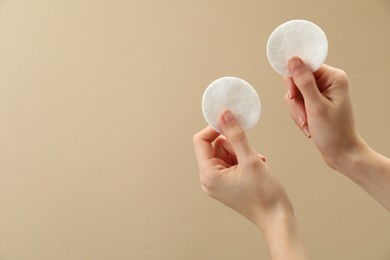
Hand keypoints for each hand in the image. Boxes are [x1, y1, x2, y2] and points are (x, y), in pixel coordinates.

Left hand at [193, 110, 291, 229]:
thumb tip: (224, 114)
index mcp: (208, 174)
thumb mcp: (250, 159)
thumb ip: (235, 134)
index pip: (201, 140)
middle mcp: (208, 179)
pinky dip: (243, 160)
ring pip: (224, 153)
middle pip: (214, 146)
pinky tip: (256, 167)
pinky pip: (230, 163)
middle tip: (249, 154)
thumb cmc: (264, 194)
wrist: (276, 218)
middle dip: (234, 145)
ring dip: (241, 152)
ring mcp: (217, 183)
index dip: (215, 128)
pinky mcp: (225, 184)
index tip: (232, 123)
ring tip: (255, 163)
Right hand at [284, 57, 364, 168]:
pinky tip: (307, 125)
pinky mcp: (316, 102)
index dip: (294, 80)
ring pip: (295, 93)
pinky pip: (297, 103)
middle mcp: (328, 82)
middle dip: (296, 100)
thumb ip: (303, 82)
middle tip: (304, 115)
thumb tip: (293, 60)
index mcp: (333, 77)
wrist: (340, 153)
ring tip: (307, 123)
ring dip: (297, 111)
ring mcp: (321, 92)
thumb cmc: (333, 132)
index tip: (293, 95)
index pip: (304, 66)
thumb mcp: (315, 106)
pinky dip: (299, 115)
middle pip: (297, 80)